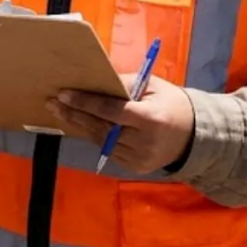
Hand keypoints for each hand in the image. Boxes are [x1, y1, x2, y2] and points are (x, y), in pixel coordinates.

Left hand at [47, 73, 195, 173]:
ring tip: (60, 111)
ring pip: (101, 140)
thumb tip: (96, 79)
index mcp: (150, 119)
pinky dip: (94, 135)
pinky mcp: (134, 167)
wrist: (194, 137)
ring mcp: (139, 158)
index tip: (64, 93)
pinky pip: (107, 149)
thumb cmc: (171, 103)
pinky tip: (79, 123)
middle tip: (52, 101)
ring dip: (79, 125)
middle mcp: (143, 142)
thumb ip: (125, 84)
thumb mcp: (153, 86)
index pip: (111, 110)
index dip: (86, 102)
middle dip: (74, 113)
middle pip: (101, 127)